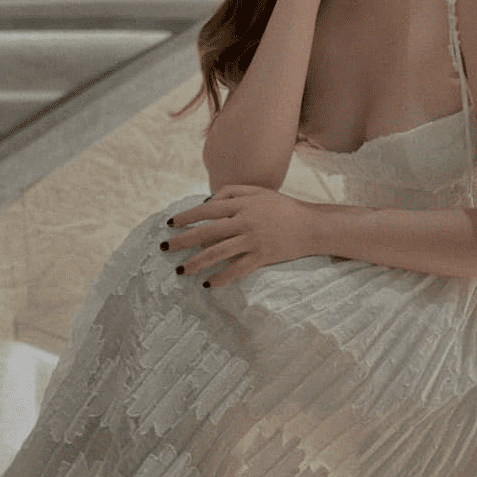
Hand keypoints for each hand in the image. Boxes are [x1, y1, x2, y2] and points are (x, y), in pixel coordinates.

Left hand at [163, 186, 318, 286]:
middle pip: (206, 232)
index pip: (207, 210)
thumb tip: (206, 203)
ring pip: (217, 253)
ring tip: (181, 270)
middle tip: (165, 248)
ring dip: (196, 262)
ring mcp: (253, 239)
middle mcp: (245, 220)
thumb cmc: (283, 207)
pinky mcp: (262, 256)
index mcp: (242, 203)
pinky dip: (221, 278)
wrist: (312, 225)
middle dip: (182, 240)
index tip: (170, 224)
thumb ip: (232, 192)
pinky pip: (237, 269)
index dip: (186, 217)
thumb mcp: (258, 191)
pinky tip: (208, 284)